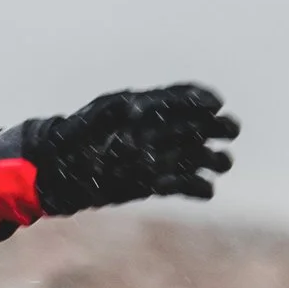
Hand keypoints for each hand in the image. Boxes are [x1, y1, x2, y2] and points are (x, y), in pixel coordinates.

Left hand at [25, 82, 238, 214]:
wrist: (58, 171)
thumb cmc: (75, 136)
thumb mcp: (92, 118)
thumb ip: (115, 111)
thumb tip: (136, 107)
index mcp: (148, 108)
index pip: (184, 98)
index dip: (203, 99)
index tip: (216, 104)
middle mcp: (159, 132)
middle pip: (201, 126)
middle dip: (219, 127)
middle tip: (230, 131)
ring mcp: (159, 158)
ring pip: (198, 156)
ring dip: (214, 159)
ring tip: (221, 163)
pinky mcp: (154, 185)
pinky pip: (184, 186)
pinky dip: (198, 188)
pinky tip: (206, 190)